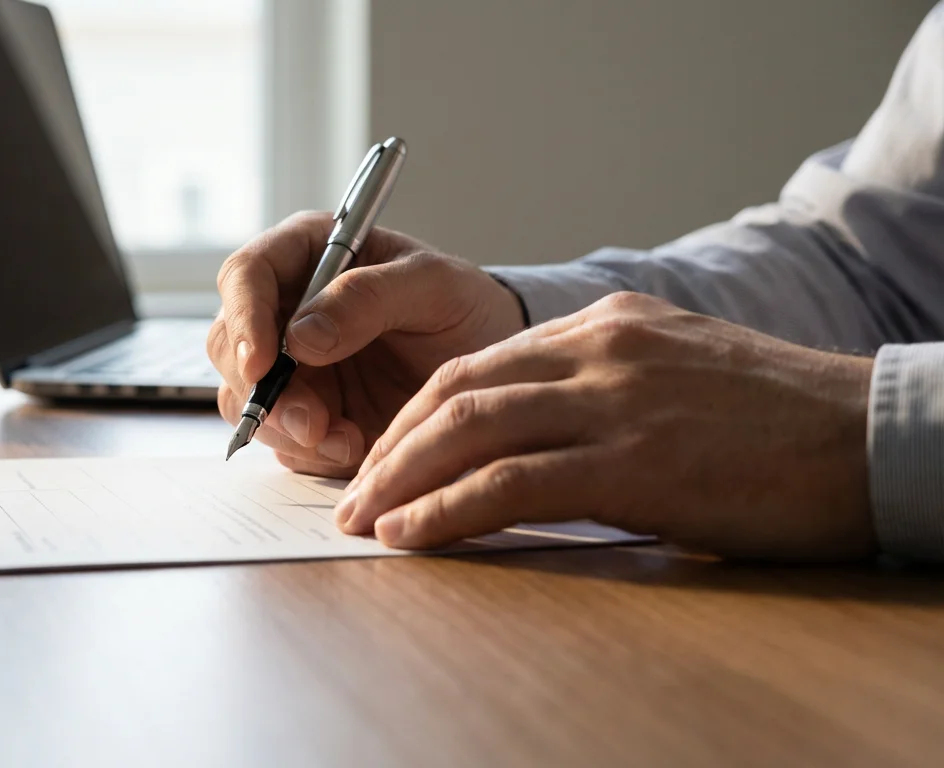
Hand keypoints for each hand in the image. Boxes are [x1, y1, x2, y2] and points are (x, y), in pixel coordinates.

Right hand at [208, 212, 525, 476]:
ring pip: (246, 398)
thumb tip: (301, 335)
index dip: (244, 318)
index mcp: (307, 253)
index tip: (264, 364)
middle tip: (312, 423)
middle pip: (231, 344)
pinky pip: (279, 438)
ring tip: (346, 441)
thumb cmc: (463, 306)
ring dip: (286, 428)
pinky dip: (308, 451)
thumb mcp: (434, 287)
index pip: (246, 275)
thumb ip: (369, 298)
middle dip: (264, 390)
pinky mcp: (303, 412)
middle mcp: (285, 308)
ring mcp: (290, 364)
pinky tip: (352, 447)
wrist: (488, 365)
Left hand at [336, 292, 877, 561]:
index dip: (415, 415)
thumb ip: (600, 390)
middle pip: (456, 391)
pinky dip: (447, 511)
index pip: (478, 364)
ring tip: (362, 521)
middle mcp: (599, 350)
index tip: (382, 458)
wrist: (869, 436)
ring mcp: (614, 402)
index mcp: (606, 326)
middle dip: (391, 448)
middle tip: (351, 495)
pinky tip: (411, 535)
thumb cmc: (777, 423)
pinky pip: (510, 484)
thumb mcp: (676, 376)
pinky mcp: (634, 462)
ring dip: (401, 479)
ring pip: (470, 430)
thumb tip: (529, 440)